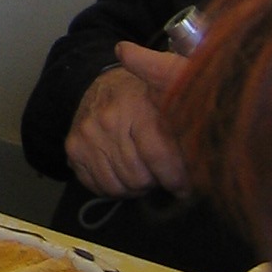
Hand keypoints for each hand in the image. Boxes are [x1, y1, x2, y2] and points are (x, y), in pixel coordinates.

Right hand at [63, 42, 191, 196]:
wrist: (106, 84)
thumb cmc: (145, 94)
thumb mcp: (172, 89)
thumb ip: (187, 102)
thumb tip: (197, 125)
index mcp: (137, 104)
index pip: (156, 154)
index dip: (175, 177)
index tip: (185, 186)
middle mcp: (108, 119)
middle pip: (138, 177)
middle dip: (155, 182)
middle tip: (162, 174)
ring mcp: (88, 134)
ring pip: (118, 186)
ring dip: (135, 188)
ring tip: (144, 173)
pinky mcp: (73, 147)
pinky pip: (98, 186)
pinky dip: (114, 188)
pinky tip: (123, 173)